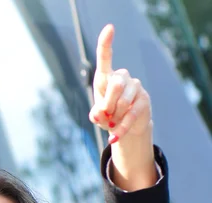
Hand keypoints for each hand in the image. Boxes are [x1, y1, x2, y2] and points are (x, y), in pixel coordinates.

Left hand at [89, 24, 151, 145]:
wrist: (124, 128)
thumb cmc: (107, 117)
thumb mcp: (98, 116)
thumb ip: (96, 114)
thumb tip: (101, 113)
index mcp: (106, 78)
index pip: (105, 58)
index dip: (106, 43)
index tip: (110, 28)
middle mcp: (122, 77)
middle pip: (116, 84)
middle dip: (108, 104)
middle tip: (106, 116)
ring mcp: (135, 86)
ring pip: (123, 101)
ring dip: (114, 117)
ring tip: (112, 123)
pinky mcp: (144, 99)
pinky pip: (131, 114)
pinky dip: (120, 128)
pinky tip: (114, 136)